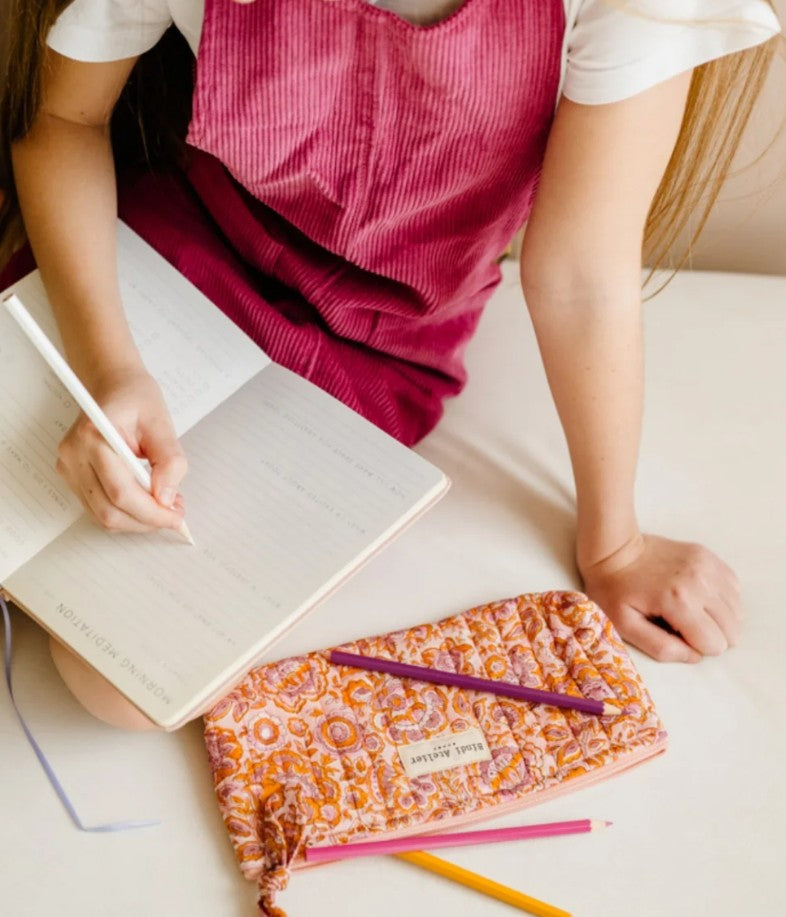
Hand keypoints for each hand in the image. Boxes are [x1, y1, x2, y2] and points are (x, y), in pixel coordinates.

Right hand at [56, 365, 187, 533]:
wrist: (114, 387)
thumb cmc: (136, 398)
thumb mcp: (162, 423)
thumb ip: (169, 461)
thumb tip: (166, 498)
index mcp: (93, 437)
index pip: (121, 491)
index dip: (152, 512)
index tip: (177, 516)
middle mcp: (74, 455)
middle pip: (109, 510)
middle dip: (147, 521)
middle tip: (175, 515)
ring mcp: (69, 468)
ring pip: (102, 516)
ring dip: (137, 521)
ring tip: (163, 507)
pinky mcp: (72, 477)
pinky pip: (98, 509)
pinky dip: (125, 514)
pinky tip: (146, 504)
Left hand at [578, 533, 741, 662]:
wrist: (614, 549)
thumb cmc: (614, 589)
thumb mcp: (625, 625)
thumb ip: (660, 647)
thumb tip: (694, 656)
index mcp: (678, 601)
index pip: (714, 644)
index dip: (696, 647)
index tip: (675, 634)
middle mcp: (699, 582)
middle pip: (732, 629)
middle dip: (711, 636)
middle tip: (683, 625)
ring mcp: (706, 566)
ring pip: (737, 610)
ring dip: (718, 618)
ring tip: (691, 611)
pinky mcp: (708, 556)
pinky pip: (733, 589)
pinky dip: (721, 599)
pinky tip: (698, 597)